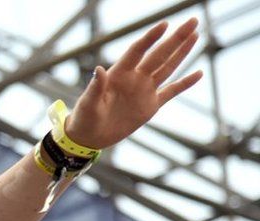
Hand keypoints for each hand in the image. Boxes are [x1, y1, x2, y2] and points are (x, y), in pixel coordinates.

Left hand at [65, 18, 203, 149]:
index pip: (137, 51)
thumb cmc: (84, 118)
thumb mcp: (88, 103)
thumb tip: (98, 69)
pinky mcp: (151, 105)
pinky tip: (199, 73)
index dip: (150, 38)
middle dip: (175, 38)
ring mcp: (144, 90)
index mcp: (118, 74)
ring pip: (168, 68)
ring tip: (195, 35)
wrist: (90, 137)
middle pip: (159, 55)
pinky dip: (185, 83)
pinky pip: (171, 92)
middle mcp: (134, 78)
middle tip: (192, 21)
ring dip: (182, 52)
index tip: (164, 24)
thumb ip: (95, 87)